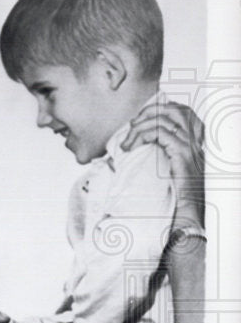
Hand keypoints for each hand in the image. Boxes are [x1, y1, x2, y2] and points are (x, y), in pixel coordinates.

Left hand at [122, 100, 204, 227]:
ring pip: (165, 119)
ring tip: (127, 142)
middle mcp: (194, 141)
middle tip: (131, 128)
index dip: (156, 111)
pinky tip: (132, 147)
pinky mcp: (183, 155)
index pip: (179, 111)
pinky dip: (143, 135)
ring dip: (140, 127)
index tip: (136, 123)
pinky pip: (162, 133)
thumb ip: (154, 153)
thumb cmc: (171, 195)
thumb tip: (128, 143)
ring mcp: (190, 147)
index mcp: (191, 142)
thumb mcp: (161, 169)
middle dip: (148, 113)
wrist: (185, 214)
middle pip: (175, 109)